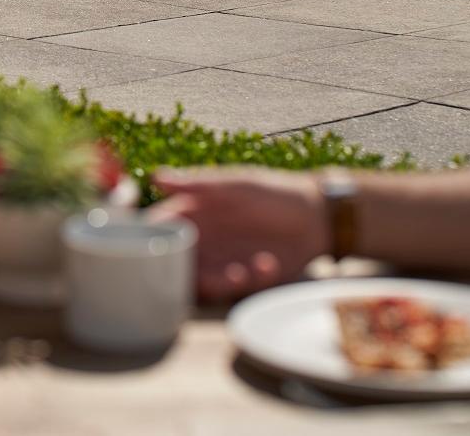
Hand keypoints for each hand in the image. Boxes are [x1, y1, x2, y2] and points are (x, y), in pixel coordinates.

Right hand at [147, 168, 327, 300]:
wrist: (318, 217)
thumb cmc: (273, 192)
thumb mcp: (235, 186)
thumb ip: (197, 186)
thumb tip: (155, 178)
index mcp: (193, 213)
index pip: (157, 229)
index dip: (151, 240)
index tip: (158, 250)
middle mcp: (202, 240)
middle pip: (175, 264)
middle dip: (190, 272)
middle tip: (211, 267)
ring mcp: (221, 261)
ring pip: (200, 283)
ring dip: (218, 282)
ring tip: (243, 272)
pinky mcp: (243, 279)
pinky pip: (232, 290)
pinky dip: (248, 281)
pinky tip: (268, 264)